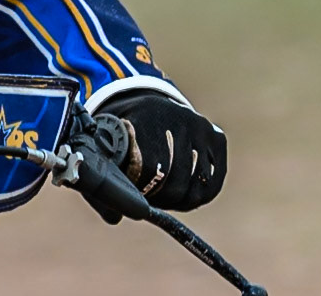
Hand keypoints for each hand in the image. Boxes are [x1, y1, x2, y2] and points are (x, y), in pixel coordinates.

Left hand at [95, 91, 225, 210]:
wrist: (147, 103)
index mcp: (146, 115)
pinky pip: (213, 182)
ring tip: (162, 195)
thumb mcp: (105, 143)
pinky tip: (182, 194)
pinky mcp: (217, 138)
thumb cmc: (122, 129)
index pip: (150, 167)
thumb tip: (114, 217)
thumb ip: (103, 179)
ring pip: (198, 187)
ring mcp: (202, 127)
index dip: (141, 188)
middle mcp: (179, 117)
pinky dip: (199, 195)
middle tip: (148, 196)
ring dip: (179, 200)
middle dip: (160, 197)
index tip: (133, 191)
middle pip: (177, 182)